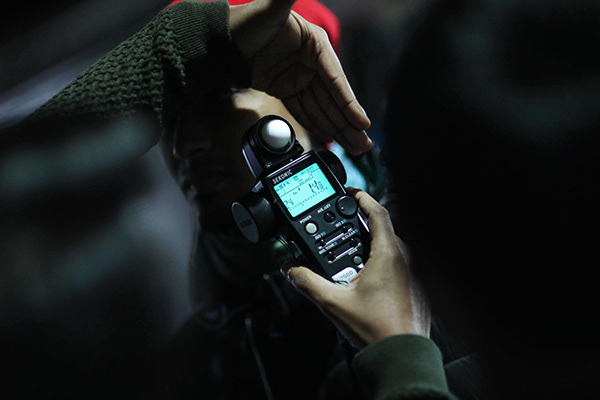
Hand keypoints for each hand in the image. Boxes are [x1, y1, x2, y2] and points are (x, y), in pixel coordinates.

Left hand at [229, 0, 371, 154]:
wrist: (219, 39)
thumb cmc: (245, 21)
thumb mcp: (271, 7)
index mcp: (314, 44)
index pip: (335, 78)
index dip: (349, 102)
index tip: (362, 121)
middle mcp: (310, 61)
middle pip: (333, 98)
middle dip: (349, 123)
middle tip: (363, 144)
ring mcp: (298, 77)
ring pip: (321, 108)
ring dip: (338, 128)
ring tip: (354, 147)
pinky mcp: (285, 89)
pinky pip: (304, 110)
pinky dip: (317, 124)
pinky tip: (330, 137)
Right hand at [281, 188, 430, 347]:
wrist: (402, 356)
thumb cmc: (377, 330)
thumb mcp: (333, 302)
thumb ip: (307, 282)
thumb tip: (291, 269)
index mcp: (389, 253)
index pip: (377, 211)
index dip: (362, 197)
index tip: (350, 192)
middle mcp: (406, 258)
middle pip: (381, 229)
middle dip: (359, 226)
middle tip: (341, 227)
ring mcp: (414, 271)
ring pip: (389, 248)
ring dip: (369, 246)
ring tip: (349, 258)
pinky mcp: (416, 285)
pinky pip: (397, 264)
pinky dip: (380, 263)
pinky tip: (365, 280)